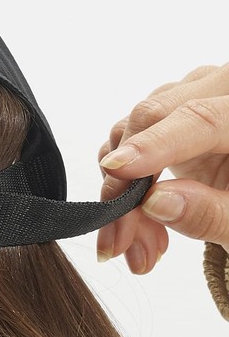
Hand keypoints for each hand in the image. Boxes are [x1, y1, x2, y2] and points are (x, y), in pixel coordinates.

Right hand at [96, 62, 228, 272]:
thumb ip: (209, 214)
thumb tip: (154, 201)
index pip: (200, 118)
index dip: (155, 144)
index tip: (117, 171)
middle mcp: (218, 93)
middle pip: (151, 118)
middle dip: (123, 184)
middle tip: (119, 241)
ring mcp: (187, 101)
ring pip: (128, 133)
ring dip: (120, 193)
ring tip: (138, 244)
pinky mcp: (163, 120)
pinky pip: (122, 144)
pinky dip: (119, 187)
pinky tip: (138, 224)